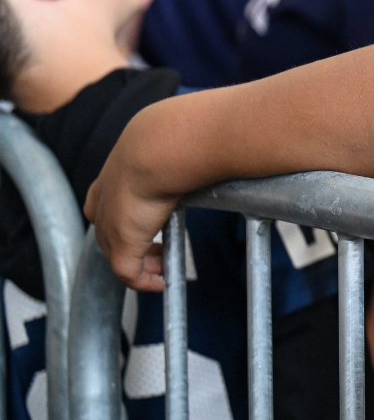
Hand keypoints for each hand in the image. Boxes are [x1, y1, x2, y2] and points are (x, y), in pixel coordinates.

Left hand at [83, 101, 181, 289]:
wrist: (161, 147)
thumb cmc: (178, 137)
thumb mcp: (178, 138)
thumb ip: (191, 145)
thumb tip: (223, 137)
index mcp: (114, 174)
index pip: (103, 202)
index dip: (121, 217)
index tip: (149, 224)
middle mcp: (105, 200)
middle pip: (108, 233)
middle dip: (134, 246)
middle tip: (160, 253)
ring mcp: (110, 223)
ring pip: (118, 256)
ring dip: (142, 265)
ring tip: (164, 269)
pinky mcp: (122, 243)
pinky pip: (128, 274)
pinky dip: (145, 282)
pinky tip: (164, 282)